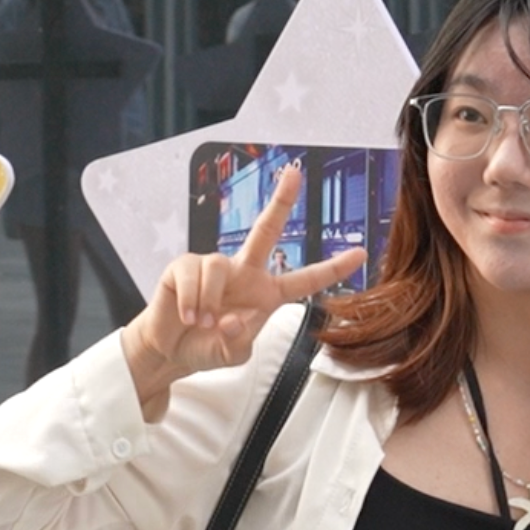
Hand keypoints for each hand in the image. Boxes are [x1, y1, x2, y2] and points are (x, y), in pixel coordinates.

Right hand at [118, 163, 364, 417]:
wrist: (169, 352)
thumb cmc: (205, 348)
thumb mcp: (231, 356)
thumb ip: (238, 341)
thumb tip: (233, 317)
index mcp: (266, 294)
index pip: (305, 280)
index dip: (332, 268)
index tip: (360, 253)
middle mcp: (244, 273)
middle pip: (266, 230)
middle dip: (280, 201)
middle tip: (293, 174)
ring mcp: (215, 266)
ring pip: (219, 266)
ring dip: (210, 300)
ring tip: (202, 322)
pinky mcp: (185, 266)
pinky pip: (193, 274)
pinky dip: (192, 299)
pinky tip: (188, 314)